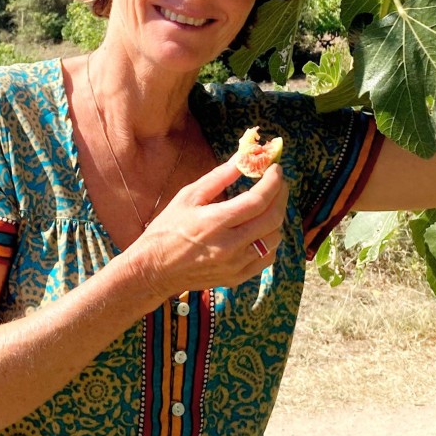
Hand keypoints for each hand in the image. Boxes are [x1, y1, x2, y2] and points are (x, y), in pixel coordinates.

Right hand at [129, 159, 287, 298]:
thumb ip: (219, 177)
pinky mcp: (237, 277)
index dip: (273, 182)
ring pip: (274, 239)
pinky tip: (262, 229)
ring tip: (269, 203)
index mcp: (216, 222)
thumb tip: (242, 158)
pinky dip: (270, 240)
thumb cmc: (167, 229)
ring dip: (277, 217)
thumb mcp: (188, 197)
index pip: (258, 200)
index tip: (276, 168)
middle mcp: (230, 246)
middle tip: (278, 182)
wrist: (154, 270)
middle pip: (272, 218)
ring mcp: (236, 265)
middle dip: (281, 196)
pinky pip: (267, 258)